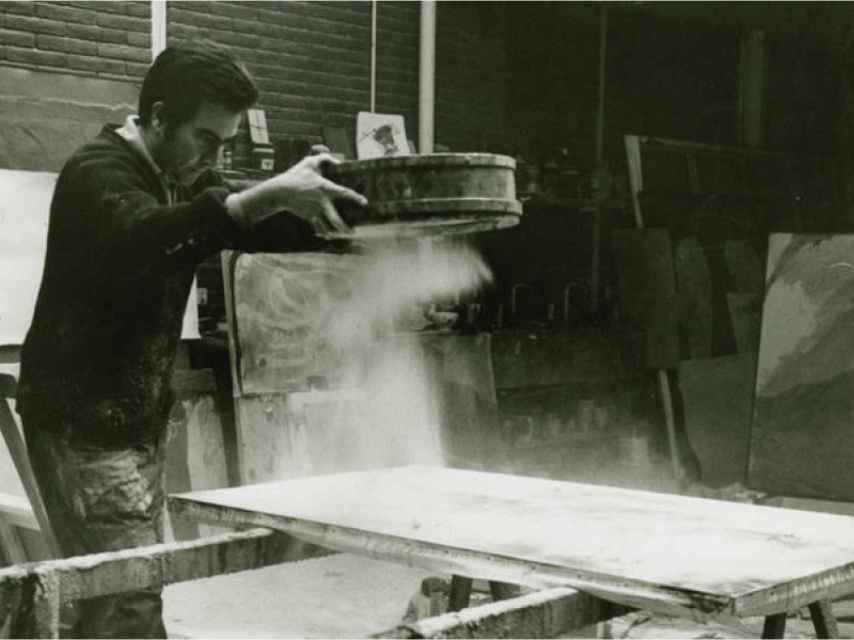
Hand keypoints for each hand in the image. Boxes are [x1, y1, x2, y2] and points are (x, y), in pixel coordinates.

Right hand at [227, 153, 366, 235]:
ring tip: (344, 234)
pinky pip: (318, 229)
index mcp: (325, 188)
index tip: (364, 202)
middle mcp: (322, 203)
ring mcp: (315, 212)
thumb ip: (325, 158)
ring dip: (336, 233)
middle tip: (353, 231)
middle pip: (336, 220)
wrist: (279, 191)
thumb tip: (338, 161)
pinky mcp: (308, 217)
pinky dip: (323, 233)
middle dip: (345, 228)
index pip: (344, 193)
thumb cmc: (295, 175)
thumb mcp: (309, 162)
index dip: (355, 198)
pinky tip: (328, 235)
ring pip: (327, 228)